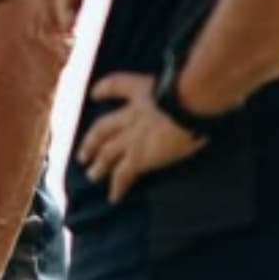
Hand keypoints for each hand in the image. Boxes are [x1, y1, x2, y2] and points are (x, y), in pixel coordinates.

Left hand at [77, 72, 205, 202]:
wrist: (190, 103)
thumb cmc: (195, 90)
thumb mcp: (182, 82)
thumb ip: (179, 86)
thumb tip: (192, 86)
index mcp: (141, 90)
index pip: (116, 85)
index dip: (103, 90)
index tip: (95, 94)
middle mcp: (130, 113)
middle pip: (102, 128)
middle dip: (91, 142)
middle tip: (82, 155)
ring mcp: (132, 136)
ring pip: (107, 153)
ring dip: (99, 165)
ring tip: (92, 176)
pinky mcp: (139, 155)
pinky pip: (123, 174)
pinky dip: (117, 186)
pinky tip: (114, 197)